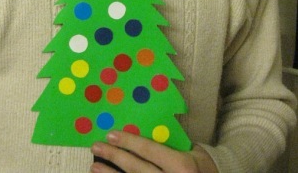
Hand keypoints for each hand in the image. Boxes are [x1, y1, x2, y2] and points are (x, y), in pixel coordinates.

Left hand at [90, 131, 217, 172]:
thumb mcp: (191, 152)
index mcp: (180, 166)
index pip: (149, 150)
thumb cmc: (203, 166)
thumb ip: (169, 144)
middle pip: (136, 168)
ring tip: (95, 167)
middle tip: (96, 146)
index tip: (111, 133)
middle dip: (114, 156)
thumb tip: (141, 129)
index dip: (128, 142)